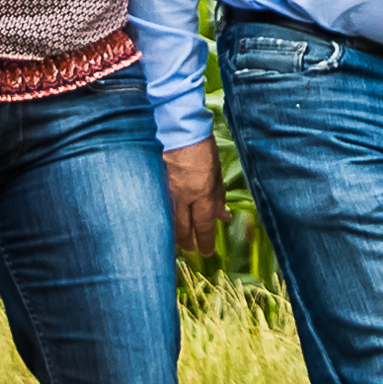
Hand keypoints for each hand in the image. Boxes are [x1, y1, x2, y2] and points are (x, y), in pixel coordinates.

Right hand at [165, 138, 224, 254]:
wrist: (180, 131)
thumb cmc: (203, 148)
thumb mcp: (217, 173)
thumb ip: (218, 196)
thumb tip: (223, 216)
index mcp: (204, 193)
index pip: (204, 225)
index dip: (206, 241)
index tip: (207, 252)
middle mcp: (186, 196)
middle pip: (185, 228)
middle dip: (188, 242)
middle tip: (191, 250)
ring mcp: (170, 192)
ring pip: (172, 220)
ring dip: (176, 234)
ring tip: (179, 243)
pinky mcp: (159, 186)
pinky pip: (163, 209)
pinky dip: (166, 219)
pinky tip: (166, 224)